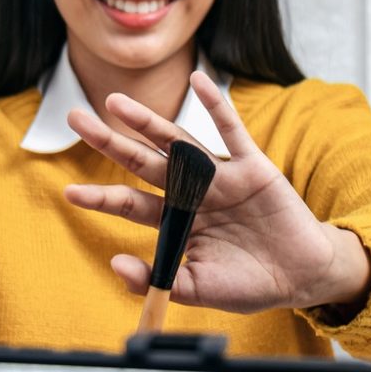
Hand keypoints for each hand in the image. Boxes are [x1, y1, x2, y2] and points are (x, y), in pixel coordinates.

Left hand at [64, 72, 370, 313]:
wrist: (300, 276)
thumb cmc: (249, 283)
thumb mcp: (197, 289)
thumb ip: (157, 279)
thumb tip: (115, 265)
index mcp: (176, 222)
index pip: (130, 204)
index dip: (102, 197)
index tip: (70, 193)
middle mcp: (191, 193)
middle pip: (142, 162)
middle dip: (109, 141)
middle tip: (75, 118)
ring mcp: (220, 177)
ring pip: (177, 142)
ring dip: (147, 122)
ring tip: (116, 103)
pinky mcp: (251, 167)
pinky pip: (231, 131)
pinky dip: (216, 106)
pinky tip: (198, 81)